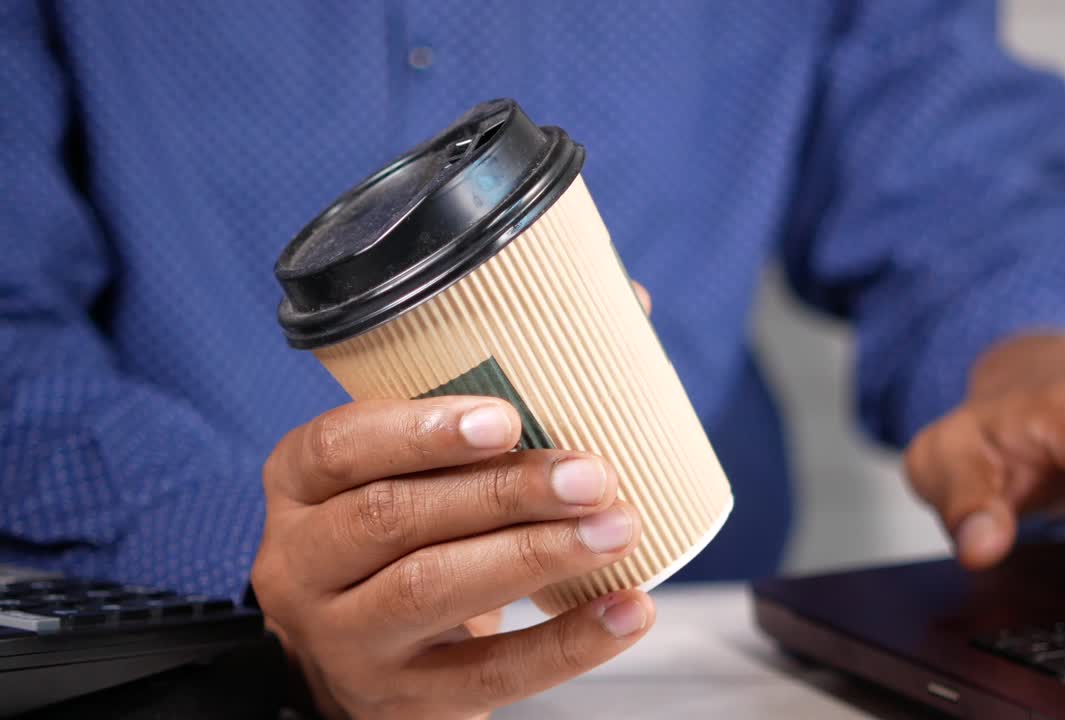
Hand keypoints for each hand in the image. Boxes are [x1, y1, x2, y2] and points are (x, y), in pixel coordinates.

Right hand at [251, 396, 651, 718]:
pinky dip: (568, 643)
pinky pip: (486, 675)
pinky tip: (629, 608)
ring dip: (534, 554)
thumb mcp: (408, 470)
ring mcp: (345, 639)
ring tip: (616, 527)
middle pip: (391, 518)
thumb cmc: (406, 536)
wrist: (364, 666)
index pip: (337, 446)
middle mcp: (303, 563)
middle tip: (590, 472)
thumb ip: (492, 394)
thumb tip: (628, 304)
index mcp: (301, 485)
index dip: (418, 429)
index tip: (506, 416)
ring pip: (430, 590)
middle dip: (502, 491)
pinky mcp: (402, 700)